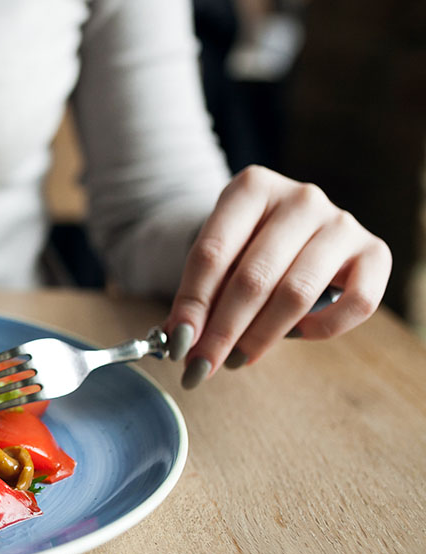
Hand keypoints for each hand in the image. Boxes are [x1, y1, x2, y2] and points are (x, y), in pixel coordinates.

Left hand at [165, 166, 390, 388]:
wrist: (297, 226)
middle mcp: (301, 198)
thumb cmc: (248, 245)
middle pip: (253, 278)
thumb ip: (199, 293)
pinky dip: (323, 328)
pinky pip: (356, 303)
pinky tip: (297, 335)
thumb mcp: (218, 256)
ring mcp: (342, 222)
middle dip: (222, 331)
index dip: (192, 305)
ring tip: (235, 359)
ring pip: (296, 294)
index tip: (177, 345)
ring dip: (260, 337)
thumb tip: (178, 339)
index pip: (212, 254)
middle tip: (201, 367)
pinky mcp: (375, 252)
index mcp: (252, 186)